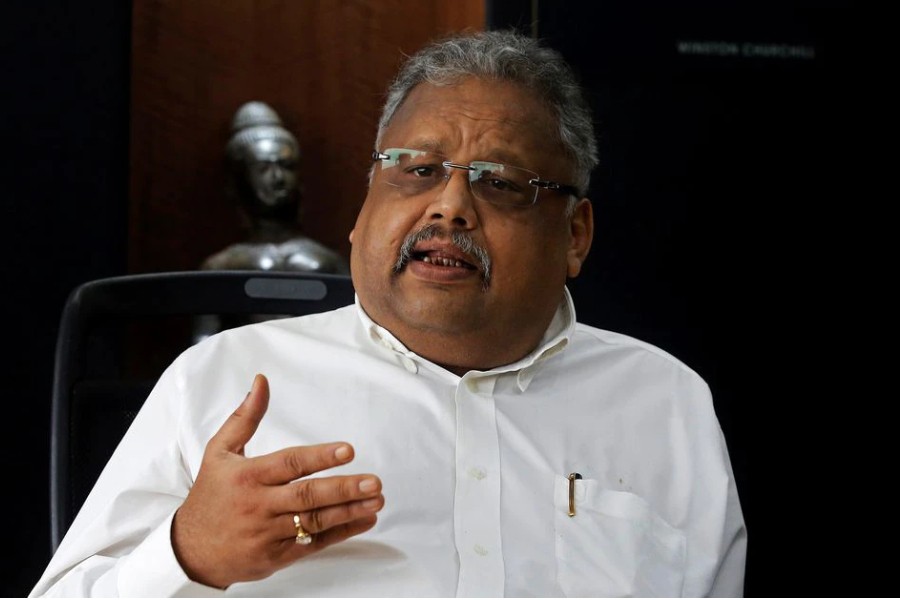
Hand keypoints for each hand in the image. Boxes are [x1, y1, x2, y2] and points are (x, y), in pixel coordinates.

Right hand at [171, 374, 383, 588]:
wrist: (191, 550)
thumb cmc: (210, 495)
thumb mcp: (219, 451)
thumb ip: (245, 417)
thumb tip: (261, 382)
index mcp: (248, 476)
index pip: (290, 464)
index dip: (320, 457)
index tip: (348, 450)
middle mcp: (259, 505)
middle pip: (307, 496)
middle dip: (344, 489)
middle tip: (374, 482)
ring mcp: (268, 533)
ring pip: (314, 521)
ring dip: (348, 511)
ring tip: (376, 501)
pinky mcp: (276, 557)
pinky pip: (312, 545)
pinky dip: (340, 533)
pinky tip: (363, 521)